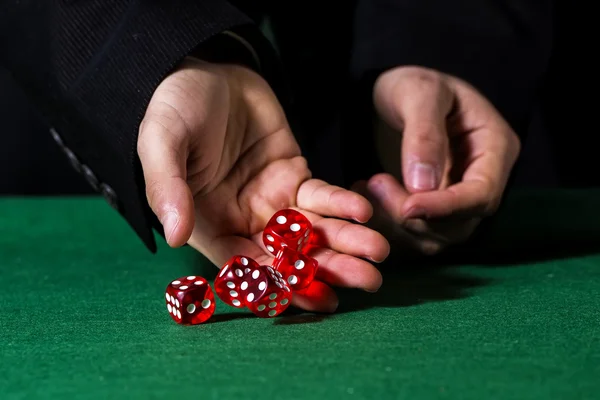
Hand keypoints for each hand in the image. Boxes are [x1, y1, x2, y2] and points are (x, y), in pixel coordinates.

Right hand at [137, 58, 389, 311]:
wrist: (205, 67)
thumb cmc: (174, 107)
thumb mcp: (161, 142)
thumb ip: (167, 187)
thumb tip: (174, 235)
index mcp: (208, 224)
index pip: (244, 264)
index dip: (276, 284)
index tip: (310, 297)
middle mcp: (243, 220)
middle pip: (287, 256)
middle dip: (326, 270)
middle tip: (367, 281)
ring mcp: (271, 199)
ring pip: (311, 230)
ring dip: (345, 243)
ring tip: (378, 253)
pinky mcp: (294, 174)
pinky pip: (322, 195)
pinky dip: (342, 204)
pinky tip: (364, 211)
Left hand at [353, 66, 519, 253]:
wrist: (392, 96)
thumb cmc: (412, 85)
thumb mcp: (419, 93)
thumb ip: (424, 135)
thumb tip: (423, 186)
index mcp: (495, 147)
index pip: (482, 195)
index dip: (447, 208)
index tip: (407, 207)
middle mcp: (482, 179)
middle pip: (460, 224)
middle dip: (414, 216)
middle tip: (375, 184)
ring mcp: (457, 198)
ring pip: (435, 237)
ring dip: (396, 224)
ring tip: (367, 185)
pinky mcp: (432, 210)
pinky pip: (414, 234)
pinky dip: (387, 226)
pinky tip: (365, 196)